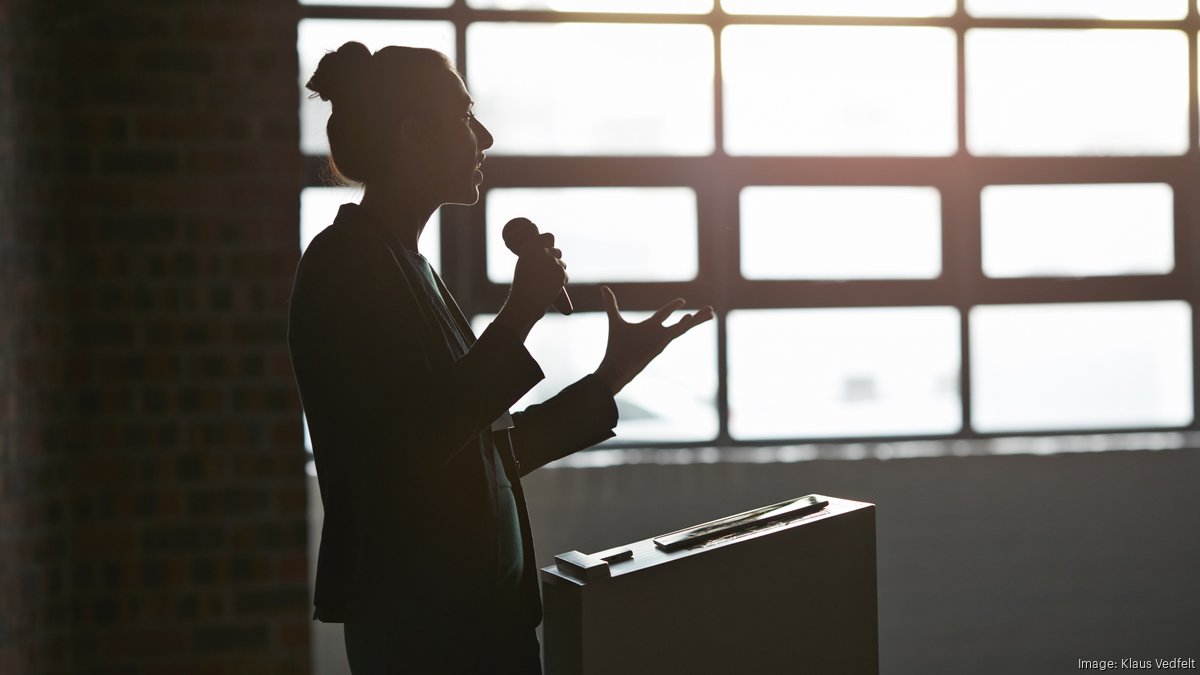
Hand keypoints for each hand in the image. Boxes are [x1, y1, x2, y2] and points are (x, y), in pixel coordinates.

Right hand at [495, 232, 566, 338]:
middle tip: (547, 272)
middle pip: (558, 251)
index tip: (548, 248)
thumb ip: (537, 256)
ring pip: (562, 264)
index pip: (549, 237)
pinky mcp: (560, 273)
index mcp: (529, 246)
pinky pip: (565, 276)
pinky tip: (551, 289)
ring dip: (558, 272)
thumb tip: (553, 250)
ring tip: (546, 283)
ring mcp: (552, 261)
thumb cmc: (521, 287)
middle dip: (555, 260)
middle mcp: (541, 251)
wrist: (525, 304)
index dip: (550, 243)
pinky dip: (560, 282)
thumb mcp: (524, 265)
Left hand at [593, 286, 713, 395]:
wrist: (616, 365)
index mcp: (650, 327)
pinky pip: (674, 333)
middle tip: (711, 311)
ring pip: (683, 328)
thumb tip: (604, 288)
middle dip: (696, 317)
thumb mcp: (615, 321)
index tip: (683, 301)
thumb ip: (611, 304)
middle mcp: (658, 333)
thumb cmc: (616, 347)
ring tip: (711, 313)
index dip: (673, 306)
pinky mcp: (660, 344)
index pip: (664, 314)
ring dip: (696, 320)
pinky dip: (683, 325)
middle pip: (681, 322)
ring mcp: (661, 339)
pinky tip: (690, 317)